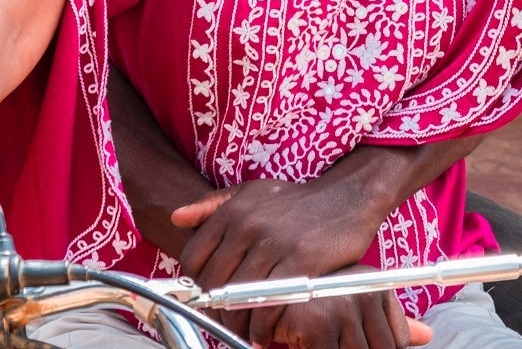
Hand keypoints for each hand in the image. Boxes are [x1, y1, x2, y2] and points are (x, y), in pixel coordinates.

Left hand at [173, 179, 395, 346]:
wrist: (345, 196)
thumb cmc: (296, 199)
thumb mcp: (251, 192)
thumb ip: (211, 205)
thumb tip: (176, 218)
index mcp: (233, 211)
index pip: (193, 258)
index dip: (196, 284)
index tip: (209, 296)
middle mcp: (248, 226)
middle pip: (213, 283)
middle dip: (216, 310)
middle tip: (226, 321)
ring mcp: (274, 244)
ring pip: (239, 298)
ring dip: (238, 323)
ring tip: (245, 330)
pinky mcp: (300, 262)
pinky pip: (269, 304)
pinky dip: (264, 325)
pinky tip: (267, 330)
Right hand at [264, 269, 432, 348]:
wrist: (262, 277)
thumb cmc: (307, 294)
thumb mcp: (354, 303)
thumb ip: (390, 322)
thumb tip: (427, 336)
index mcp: (373, 286)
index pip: (396, 341)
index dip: (376, 347)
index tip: (346, 340)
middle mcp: (362, 293)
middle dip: (351, 348)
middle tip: (329, 337)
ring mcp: (341, 308)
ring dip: (332, 347)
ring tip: (318, 335)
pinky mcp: (318, 324)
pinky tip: (301, 340)